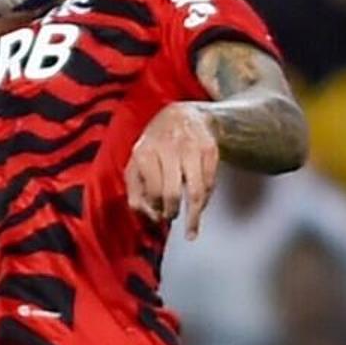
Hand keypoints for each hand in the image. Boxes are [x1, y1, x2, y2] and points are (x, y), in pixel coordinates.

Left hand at [126, 103, 221, 239]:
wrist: (183, 116)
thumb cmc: (156, 145)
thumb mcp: (136, 164)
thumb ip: (135, 192)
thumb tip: (150, 217)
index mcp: (145, 153)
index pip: (153, 192)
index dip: (156, 209)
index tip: (158, 215)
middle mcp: (168, 148)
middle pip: (173, 194)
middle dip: (172, 212)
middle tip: (171, 217)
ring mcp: (191, 148)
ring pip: (196, 192)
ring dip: (194, 215)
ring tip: (191, 228)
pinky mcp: (210, 149)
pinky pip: (210, 184)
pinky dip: (206, 200)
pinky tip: (200, 206)